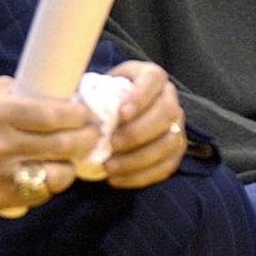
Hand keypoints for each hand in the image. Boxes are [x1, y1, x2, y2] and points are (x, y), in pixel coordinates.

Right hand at [0, 76, 97, 213]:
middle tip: (92, 134)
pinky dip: (48, 186)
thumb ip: (28, 94)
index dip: (78, 116)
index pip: (53, 116)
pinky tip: (49, 173)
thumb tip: (69, 95)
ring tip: (73, 157)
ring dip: (70, 167)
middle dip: (85, 139)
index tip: (86, 114)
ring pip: (54, 177)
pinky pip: (36, 197)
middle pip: (61, 146)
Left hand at [103, 62, 185, 187]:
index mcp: (152, 76)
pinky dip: (143, 176)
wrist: (117, 114)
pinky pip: (167, 165)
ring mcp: (177, 123)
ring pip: (170, 141)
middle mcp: (170, 97)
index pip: (154, 80)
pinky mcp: (176, 149)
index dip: (141, 97)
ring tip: (110, 167)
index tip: (121, 114)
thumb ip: (92, 95)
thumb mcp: (99, 87)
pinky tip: (118, 179)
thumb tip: (77, 111)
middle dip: (139, 132)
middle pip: (167, 112)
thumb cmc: (106, 99)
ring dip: (139, 158)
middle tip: (112, 144)